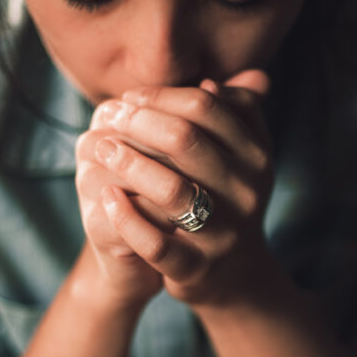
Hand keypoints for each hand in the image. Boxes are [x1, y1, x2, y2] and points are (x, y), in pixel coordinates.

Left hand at [85, 69, 276, 306]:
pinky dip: (126, 219)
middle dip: (137, 122)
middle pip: (185, 140)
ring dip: (128, 163)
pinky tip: (106, 197)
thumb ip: (236, 114)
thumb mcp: (244, 157)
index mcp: (257, 157)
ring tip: (100, 148)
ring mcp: (223, 233)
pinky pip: (156, 245)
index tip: (130, 98)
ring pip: (171, 190)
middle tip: (107, 116)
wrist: (237, 275)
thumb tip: (211, 80)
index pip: (206, 107)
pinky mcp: (197, 268)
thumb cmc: (229, 200)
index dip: (161, 96)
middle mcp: (246, 193)